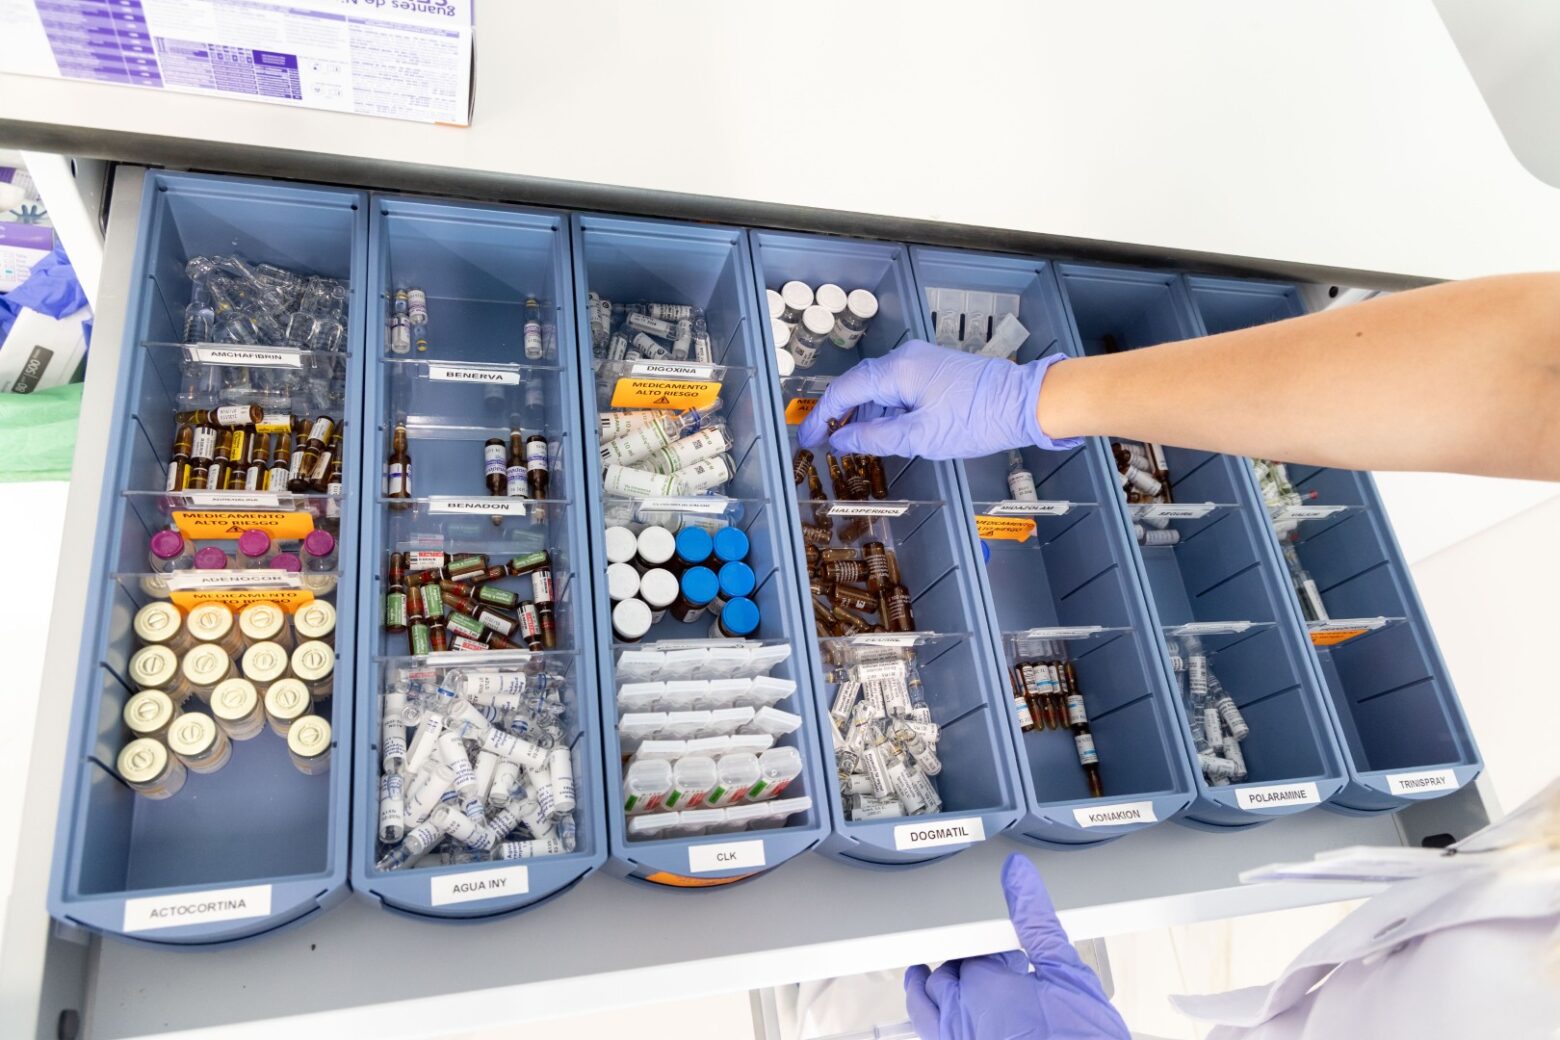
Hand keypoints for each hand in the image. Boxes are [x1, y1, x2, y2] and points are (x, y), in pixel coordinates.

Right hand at [796, 340, 1080, 459]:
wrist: (1024, 403)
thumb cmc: (977, 418)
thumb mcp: (920, 436)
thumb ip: (874, 437)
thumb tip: (840, 440)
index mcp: (898, 370)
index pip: (845, 390)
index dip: (822, 416)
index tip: (807, 438)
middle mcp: (905, 359)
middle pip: (857, 385)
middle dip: (836, 414)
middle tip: (819, 441)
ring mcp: (920, 362)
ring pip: (877, 388)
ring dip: (859, 414)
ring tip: (844, 442)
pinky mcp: (933, 371)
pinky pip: (895, 388)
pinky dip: (881, 409)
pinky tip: (876, 430)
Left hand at [904, 853, 1129, 1038]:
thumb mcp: (1068, 974)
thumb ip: (1038, 922)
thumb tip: (1019, 878)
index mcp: (984, 989)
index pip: (970, 953)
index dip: (987, 949)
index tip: (1005, 952)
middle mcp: (963, 1019)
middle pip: (943, 979)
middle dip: (960, 966)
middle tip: (980, 964)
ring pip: (926, 1013)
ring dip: (929, 992)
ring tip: (930, 979)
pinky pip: (935, 1038)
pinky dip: (935, 1025)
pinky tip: (950, 1023)